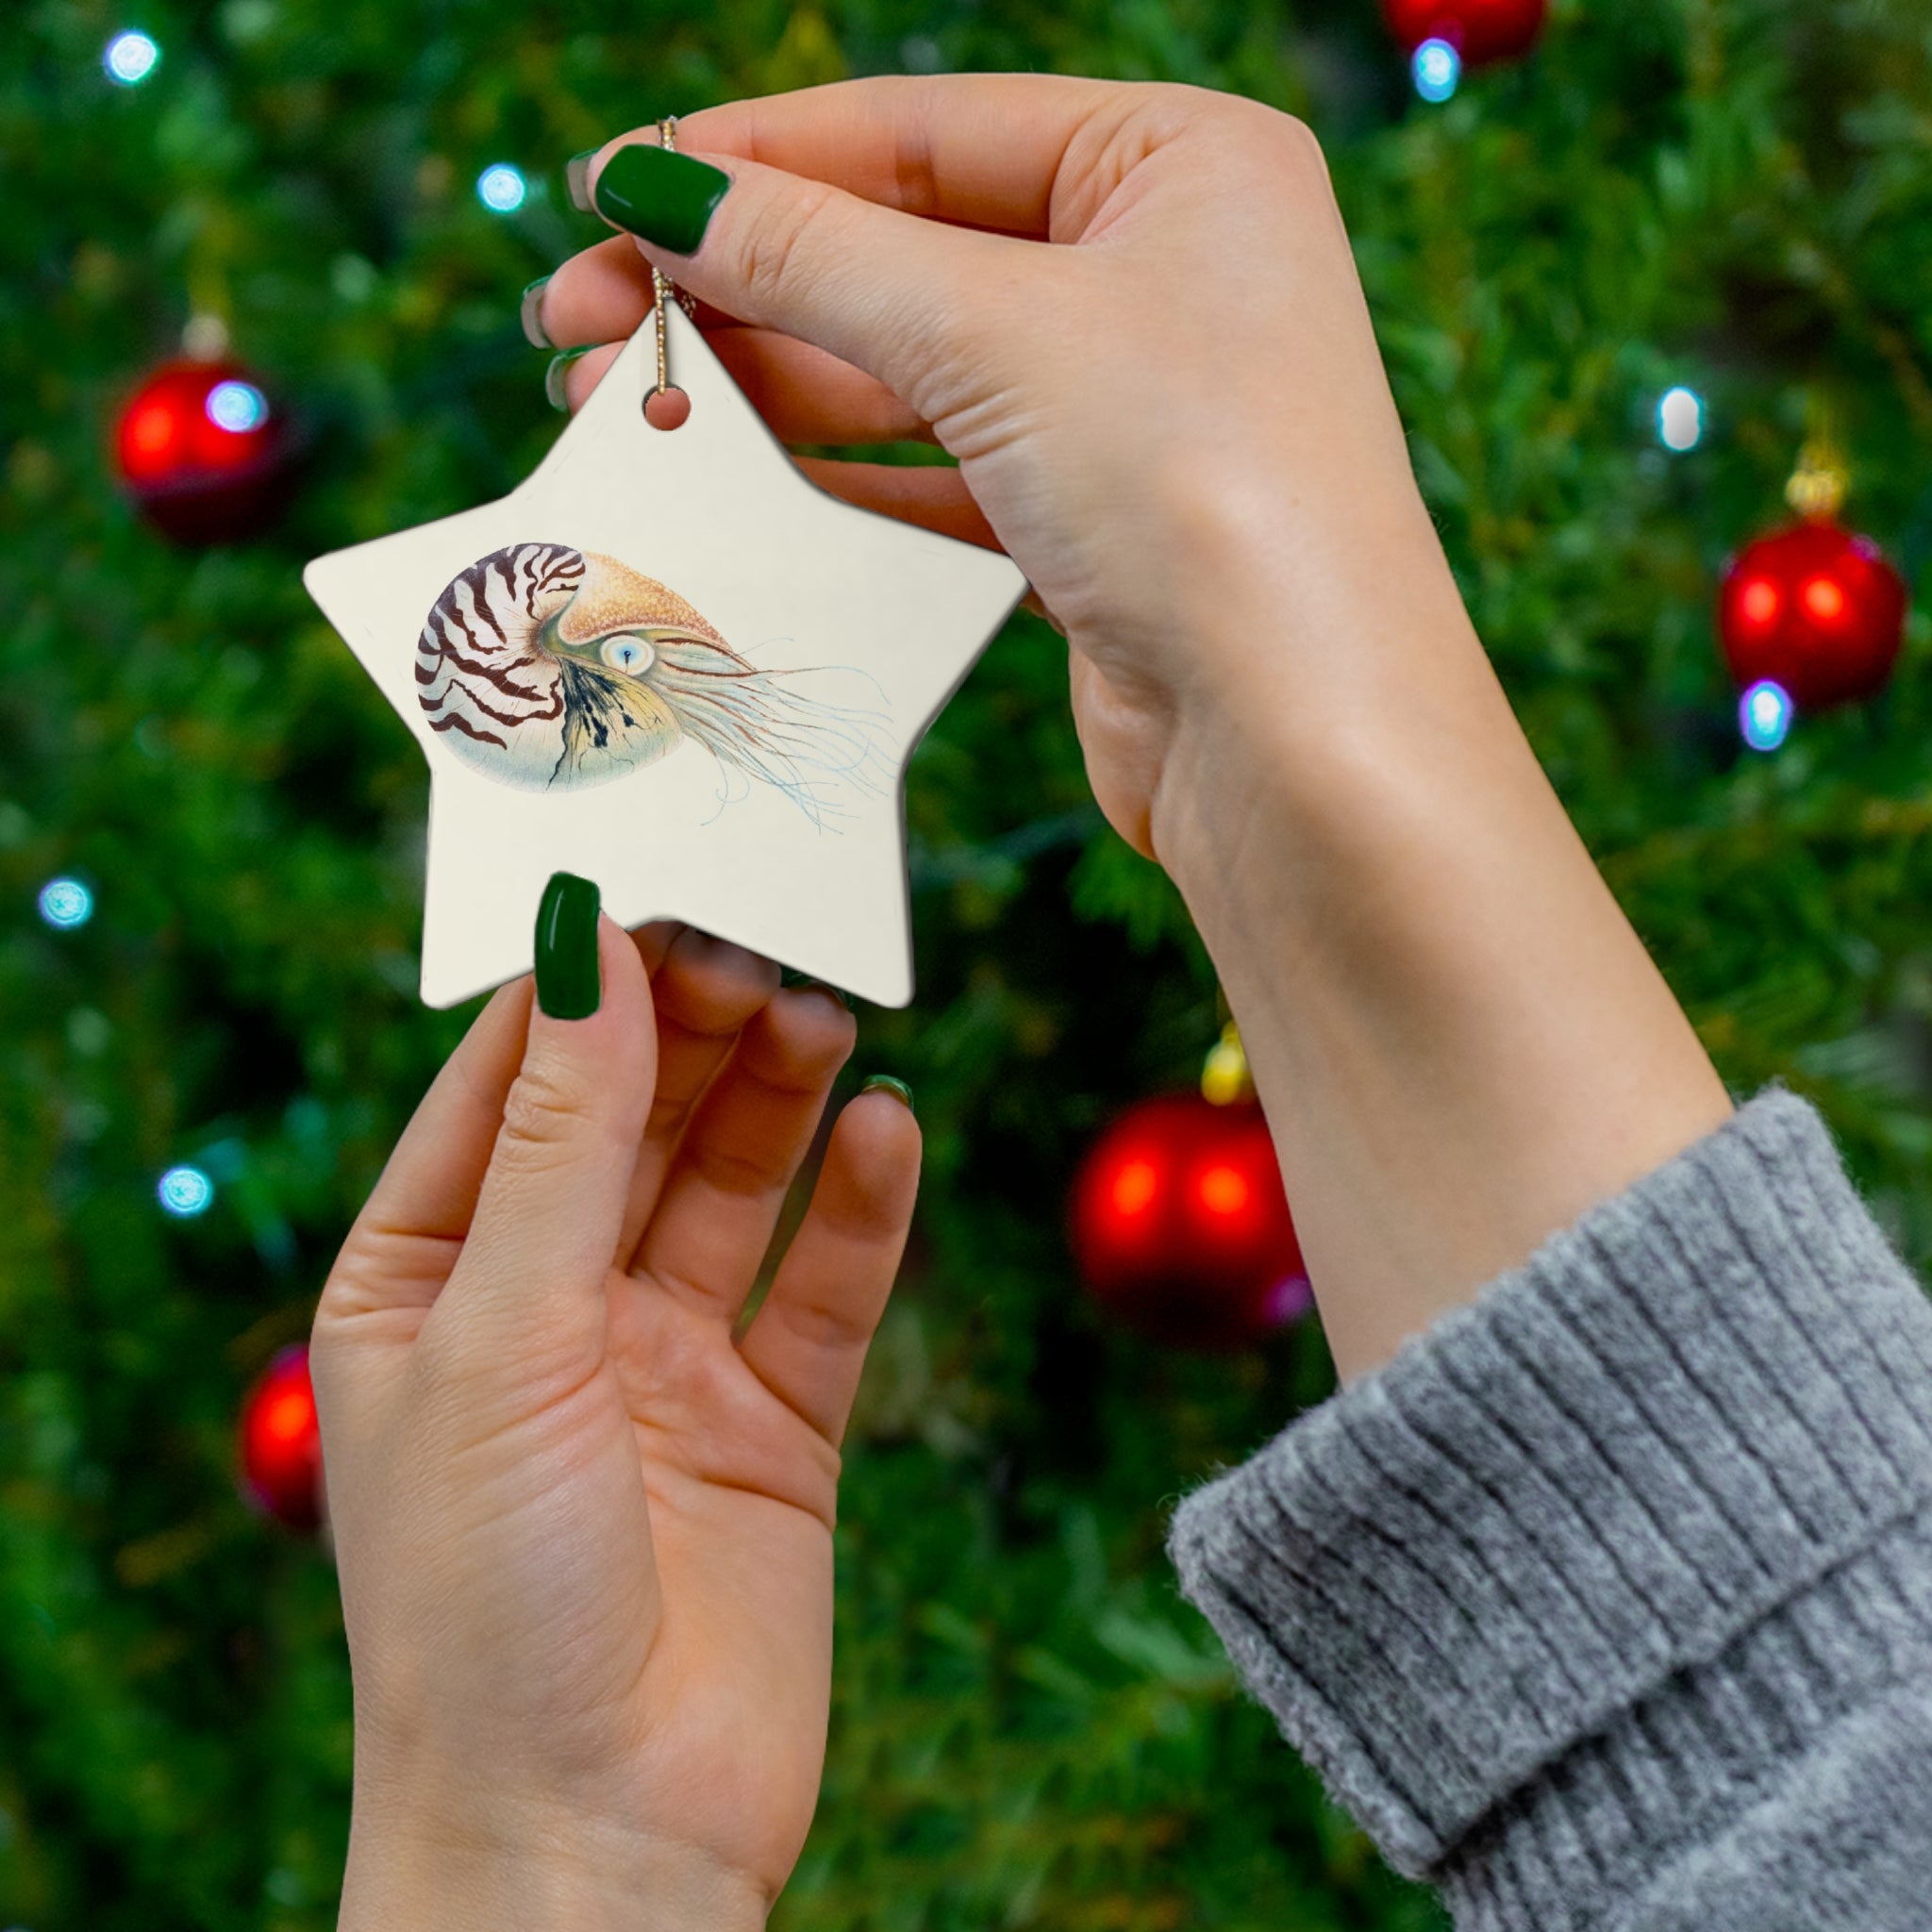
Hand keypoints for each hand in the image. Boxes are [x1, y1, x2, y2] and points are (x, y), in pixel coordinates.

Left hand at [311, 918, 918, 1928]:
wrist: (594, 1841)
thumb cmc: (483, 1603)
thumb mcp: (498, 1338)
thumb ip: (557, 1141)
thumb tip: (586, 950)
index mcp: (424, 1282)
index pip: (505, 1088)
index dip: (578, 989)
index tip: (655, 890)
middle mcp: (545, 1311)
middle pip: (631, 1122)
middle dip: (691, 1032)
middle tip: (761, 948)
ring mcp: (664, 1367)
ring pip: (733, 1186)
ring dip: (779, 1098)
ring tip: (825, 1016)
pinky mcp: (774, 1428)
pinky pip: (824, 1289)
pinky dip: (861, 1208)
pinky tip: (890, 1131)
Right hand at [535, 75, 1446, 859]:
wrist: (1298, 743)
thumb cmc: (1200, 492)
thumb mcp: (994, 333)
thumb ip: (815, 255)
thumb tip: (656, 189)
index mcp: (1180, 162)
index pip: (921, 129)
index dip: (751, 158)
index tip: (608, 190)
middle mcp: (1164, 270)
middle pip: (902, 249)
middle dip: (737, 283)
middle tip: (576, 319)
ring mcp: (1131, 404)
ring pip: (909, 369)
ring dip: (764, 385)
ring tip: (622, 403)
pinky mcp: (1096, 525)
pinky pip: (936, 473)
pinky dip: (831, 476)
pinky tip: (727, 479)